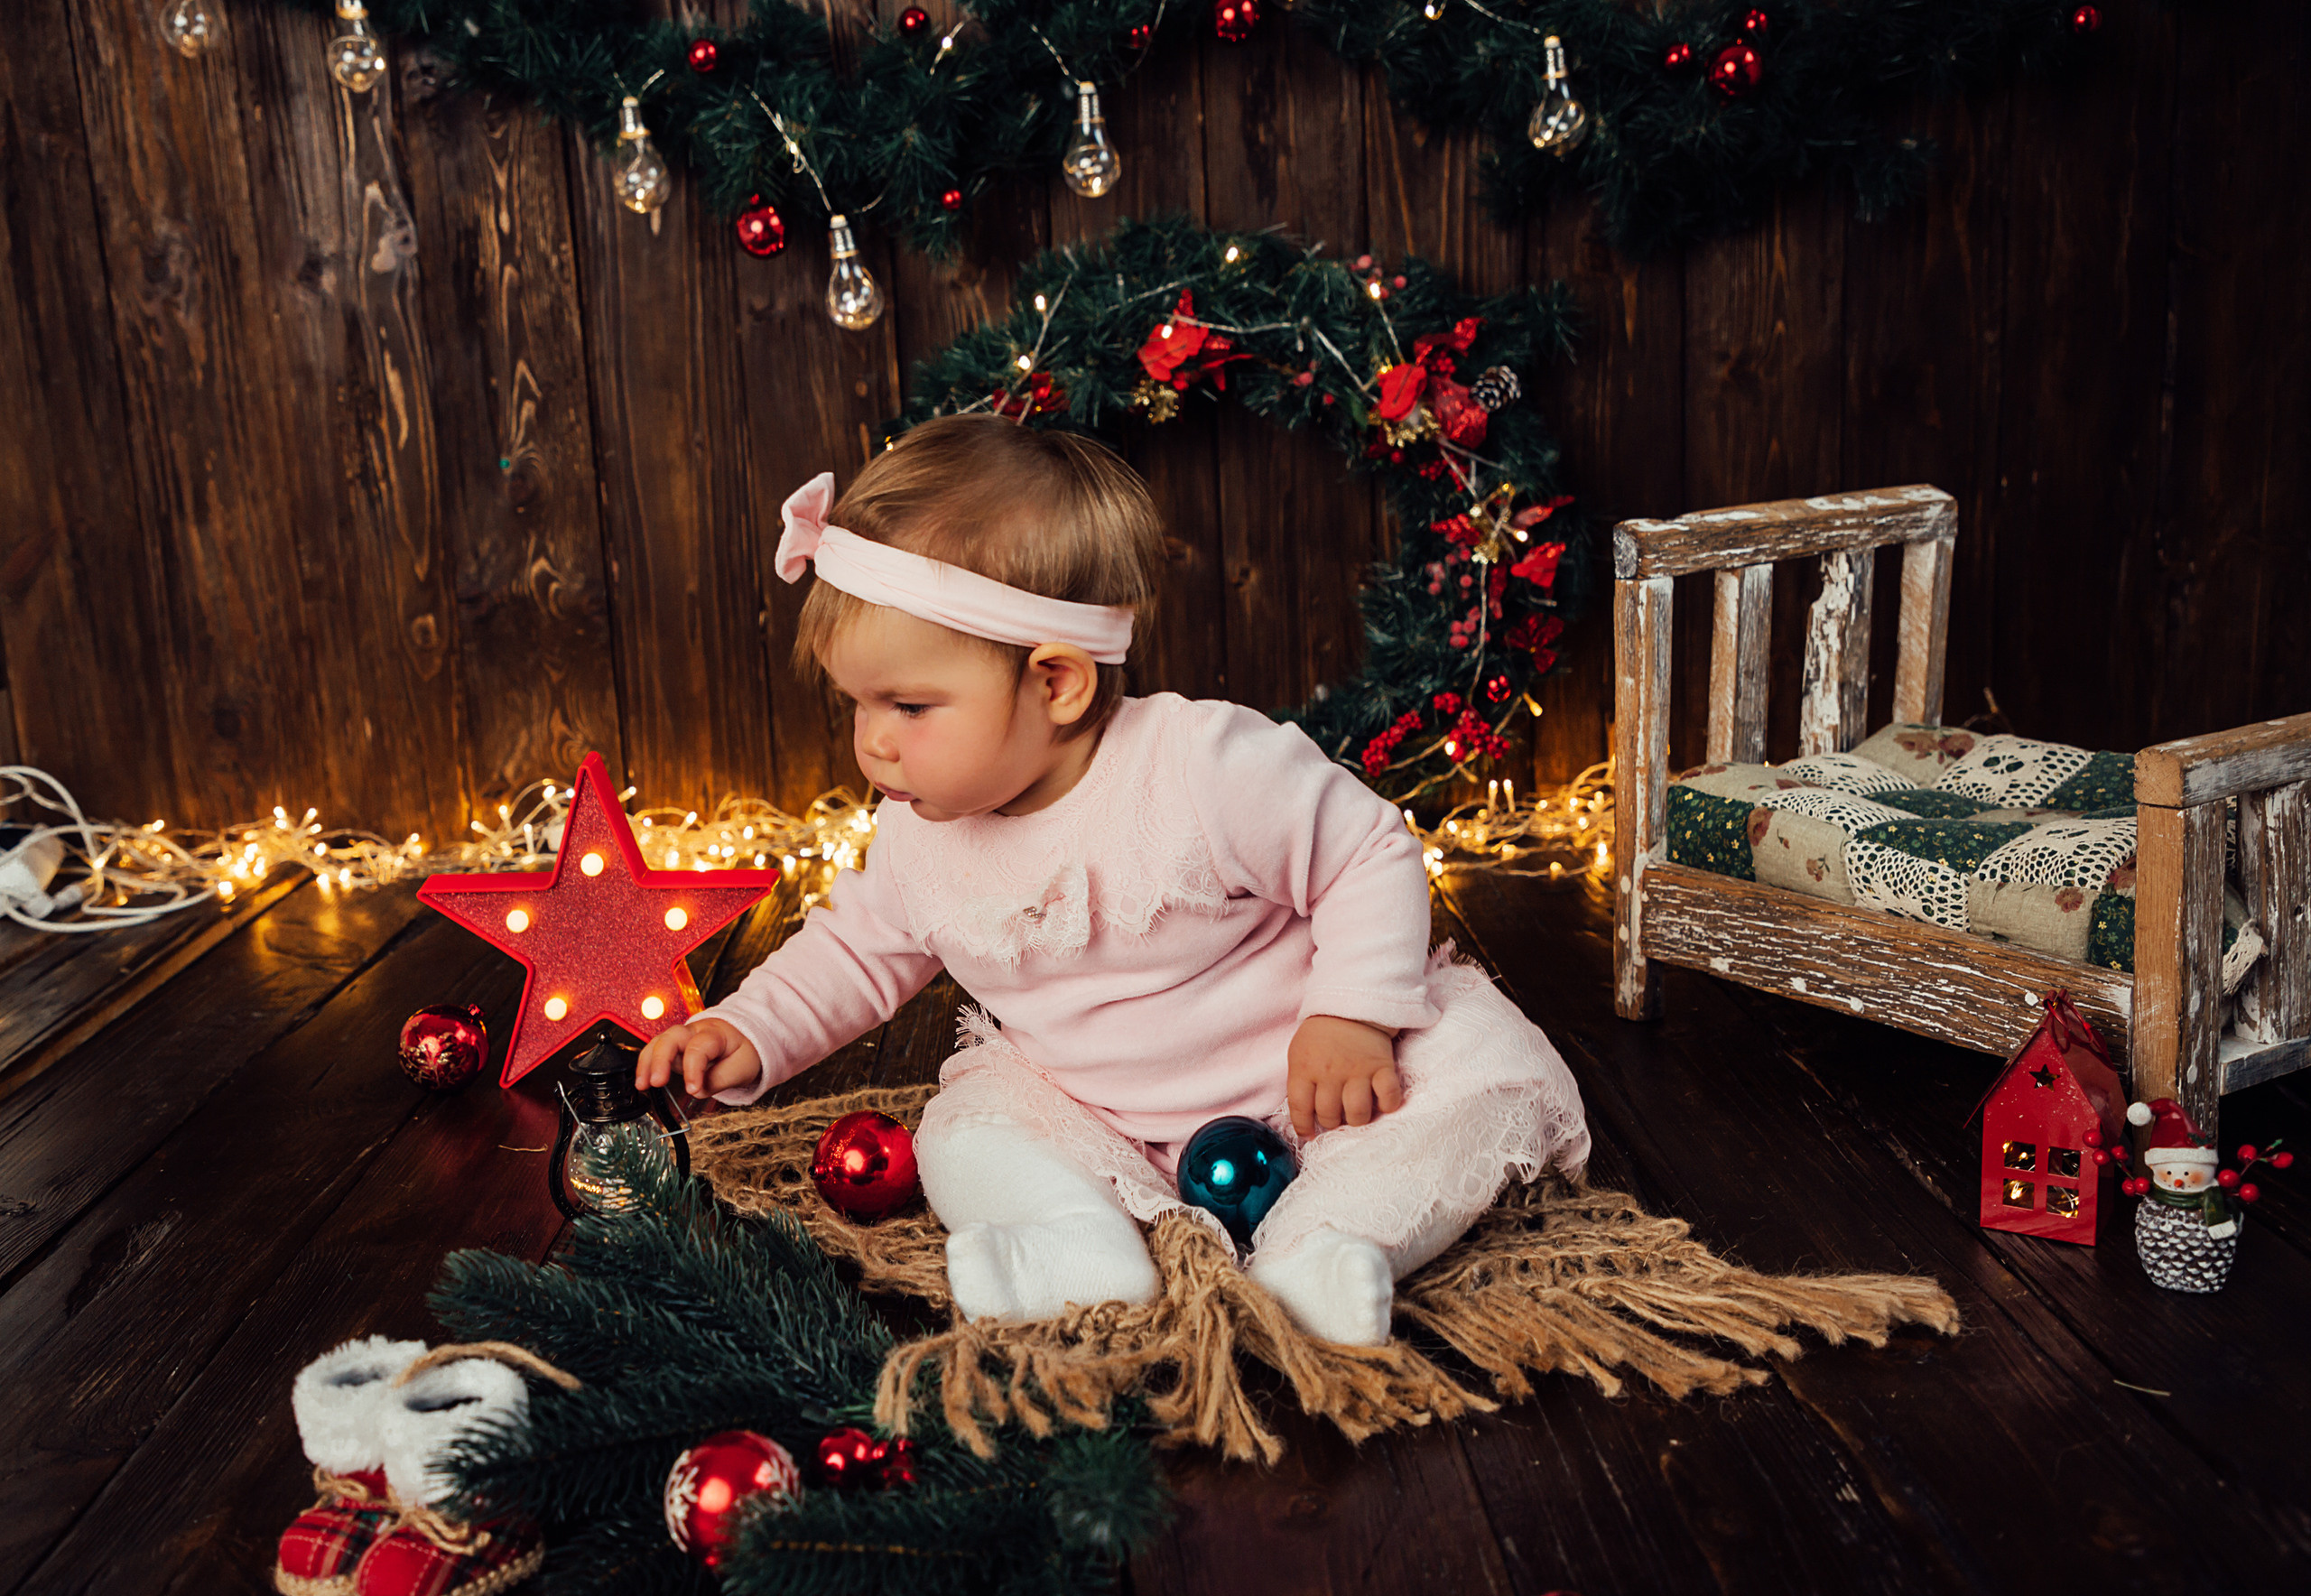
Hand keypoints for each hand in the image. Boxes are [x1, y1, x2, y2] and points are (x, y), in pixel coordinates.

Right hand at [636, 1018, 761, 1099]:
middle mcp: (695, 1032)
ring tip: (642, 1084)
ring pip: (659, 1042)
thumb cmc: (743, 1050)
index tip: (693, 1089)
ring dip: (647, 1063)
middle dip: (661, 1059)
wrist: (743, 1038)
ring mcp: (682, 1038)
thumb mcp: (743, 1066)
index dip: (694, 1069)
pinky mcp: (674, 1048)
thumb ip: (721, 1080)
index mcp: (716, 1033)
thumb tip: (697, 1091)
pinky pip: (656, 1051)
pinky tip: (643, 1082)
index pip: (700, 1047)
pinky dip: (647, 1065)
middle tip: (657, 1082)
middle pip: (672, 1037)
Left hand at [1286, 1014, 1404, 1137]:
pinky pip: (1388, 1097)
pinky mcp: (1383, 1067)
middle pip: (1330, 1115)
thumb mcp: (1298, 1054)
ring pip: (1358, 1113)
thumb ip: (1299, 1084)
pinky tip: (1381, 1102)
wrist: (1352, 1007)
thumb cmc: (1321, 1036)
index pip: (1300, 1109)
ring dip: (1356, 1119)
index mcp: (1305, 1068)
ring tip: (1355, 1112)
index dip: (1303, 1127)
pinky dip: (1387, 1105)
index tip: (1309, 1133)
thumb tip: (1304, 1120)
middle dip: (1331, 1122)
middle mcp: (1331, 1072)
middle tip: (1335, 1115)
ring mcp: (1358, 1070)